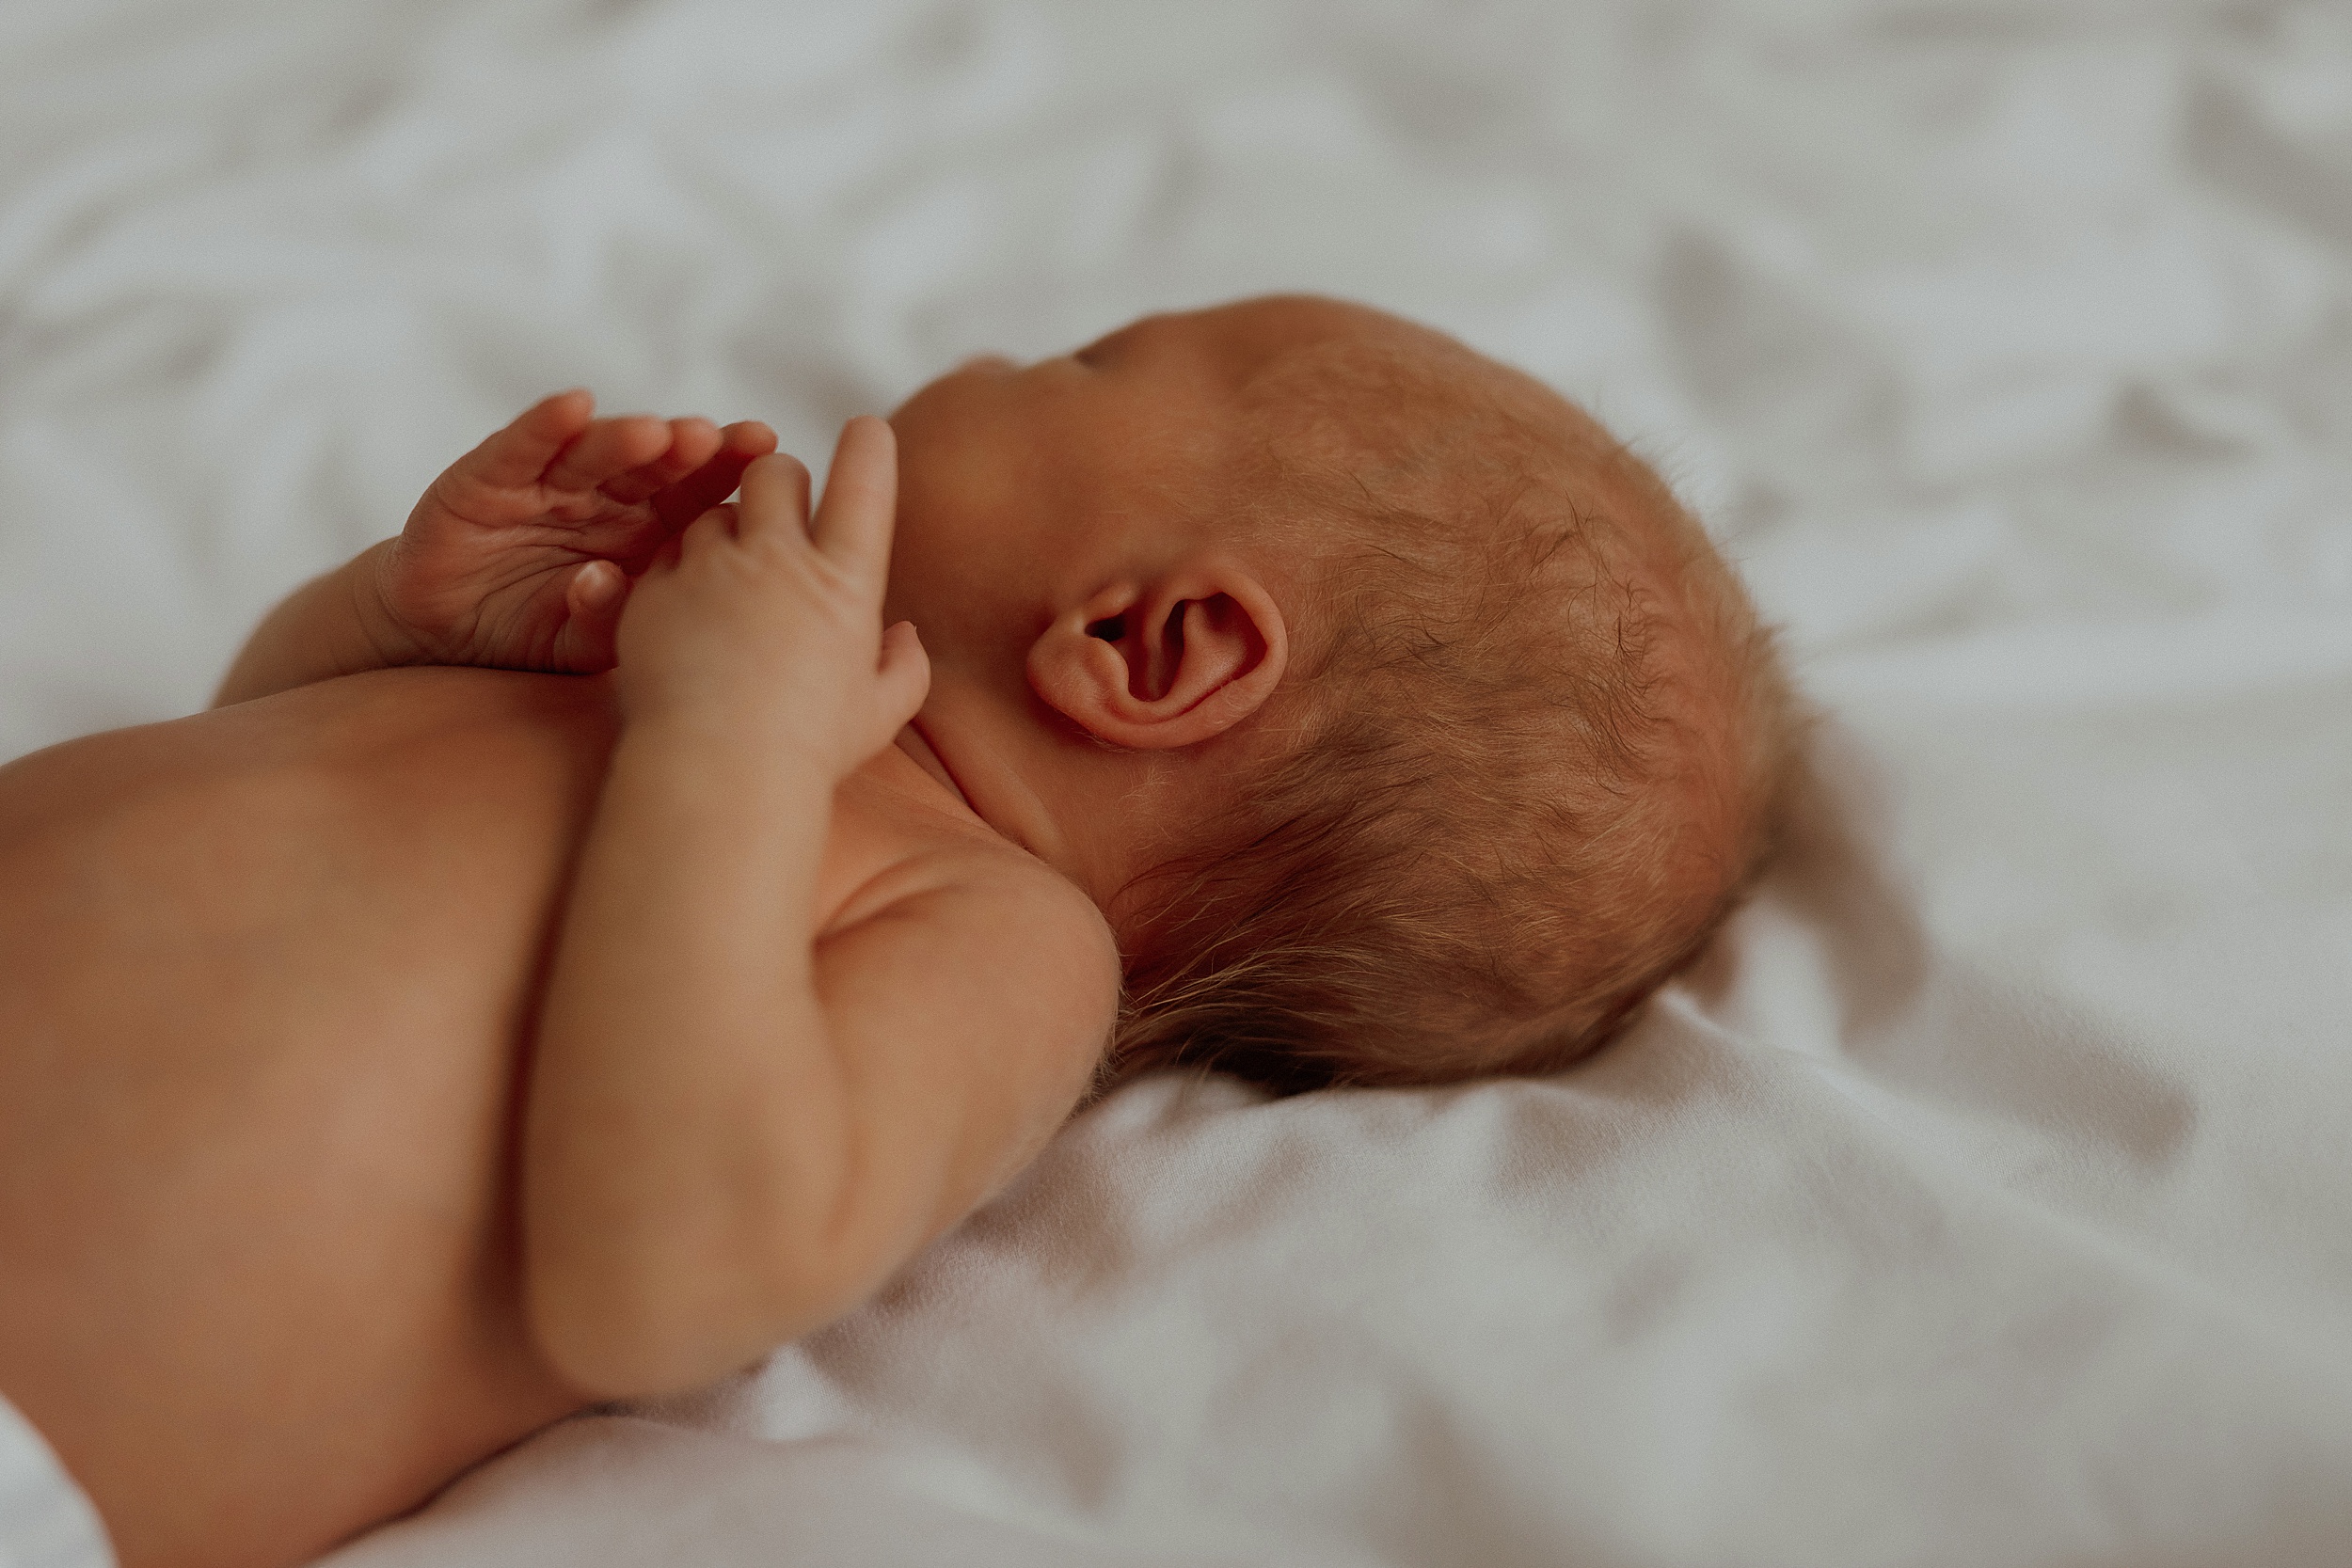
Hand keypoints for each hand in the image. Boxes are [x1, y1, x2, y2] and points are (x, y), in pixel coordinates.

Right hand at [367, 390, 777, 672]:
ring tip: (657, 433)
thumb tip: (619, 585)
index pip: (694, 495)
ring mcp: (546, 485)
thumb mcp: (589, 641)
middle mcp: (603, 497)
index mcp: (644, 530)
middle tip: (719, 439)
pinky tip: (573, 407)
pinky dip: (545, 427)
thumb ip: (616, 618)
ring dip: (624, 438)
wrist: (446, 639)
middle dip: (686, 449)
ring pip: (593, 453)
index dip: (727, 470)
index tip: (768, 448)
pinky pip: (520, 449)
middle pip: (653, 464)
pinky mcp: (484, 481)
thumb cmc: (536, 634)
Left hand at [615, 417, 929, 777]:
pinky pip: (665, 557)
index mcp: (844, 581)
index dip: (869, 445)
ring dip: (724, 532)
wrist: (717, 777)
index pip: (865, 481)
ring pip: (713, 511)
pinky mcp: (653, 591)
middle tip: (780, 515)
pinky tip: (687, 618)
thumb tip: (904, 635)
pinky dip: (679, 575)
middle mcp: (777, 558)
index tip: (867, 432)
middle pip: (775, 470)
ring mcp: (709, 569)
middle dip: (778, 479)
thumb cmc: (807, 752)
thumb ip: (904, 667)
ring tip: (728, 583)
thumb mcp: (879, 714)